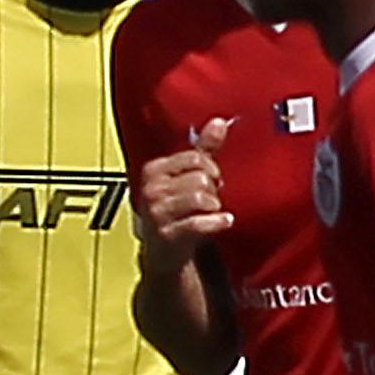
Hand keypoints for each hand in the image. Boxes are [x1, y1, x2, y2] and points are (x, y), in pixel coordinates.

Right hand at [132, 116, 237, 258]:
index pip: (193, 157)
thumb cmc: (176, 210)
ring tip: (212, 211)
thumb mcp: (187, 176)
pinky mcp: (166, 234)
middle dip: (212, 189)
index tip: (213, 177)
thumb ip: (204, 148)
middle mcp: (150, 189)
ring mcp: (156, 212)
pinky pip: (199, 223)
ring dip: (214, 205)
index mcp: (153, 170)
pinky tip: (224, 222)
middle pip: (199, 177)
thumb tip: (219, 121)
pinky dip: (217, 222)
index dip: (211, 167)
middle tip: (211, 199)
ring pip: (200, 198)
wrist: (164, 253)